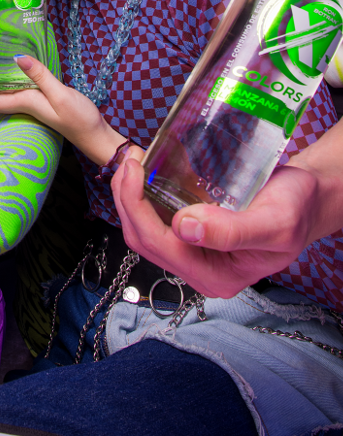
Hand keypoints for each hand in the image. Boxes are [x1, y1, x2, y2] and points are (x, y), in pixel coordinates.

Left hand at [0, 55, 124, 164]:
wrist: (94, 135)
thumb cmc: (79, 118)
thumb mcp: (60, 94)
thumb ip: (40, 76)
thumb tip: (16, 57)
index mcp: (24, 103)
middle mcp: (23, 104)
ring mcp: (31, 103)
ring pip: (2, 94)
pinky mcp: (40, 100)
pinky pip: (16, 90)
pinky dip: (7, 79)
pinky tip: (10, 69)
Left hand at [112, 154, 319, 297]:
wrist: (308, 198)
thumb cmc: (296, 211)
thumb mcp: (273, 223)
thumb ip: (231, 231)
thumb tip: (183, 227)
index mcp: (215, 276)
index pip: (159, 246)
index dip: (136, 208)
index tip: (133, 171)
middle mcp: (199, 267)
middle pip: (144, 238)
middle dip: (127, 199)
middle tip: (129, 160)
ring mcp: (194, 249)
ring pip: (147, 227)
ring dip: (132, 195)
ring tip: (133, 161)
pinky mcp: (194, 229)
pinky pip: (159, 215)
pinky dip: (146, 192)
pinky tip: (147, 169)